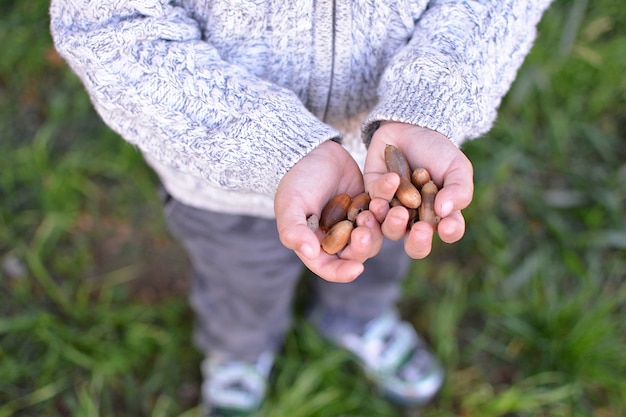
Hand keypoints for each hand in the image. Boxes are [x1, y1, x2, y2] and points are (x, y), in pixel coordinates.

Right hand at [275, 140, 383, 282]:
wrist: (311, 151)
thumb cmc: (295, 180)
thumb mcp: (290, 204)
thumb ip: (294, 230)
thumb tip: (310, 253)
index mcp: (317, 245)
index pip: (330, 267)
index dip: (342, 272)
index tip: (357, 269)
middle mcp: (339, 239)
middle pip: (357, 253)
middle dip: (364, 244)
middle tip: (365, 231)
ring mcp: (357, 222)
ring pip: (376, 233)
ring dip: (379, 223)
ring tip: (376, 205)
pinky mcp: (371, 205)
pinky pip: (384, 208)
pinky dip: (388, 198)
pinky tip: (391, 182)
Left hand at [364, 122, 473, 258]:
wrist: (410, 128)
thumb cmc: (438, 151)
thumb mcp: (456, 167)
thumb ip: (458, 190)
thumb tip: (445, 212)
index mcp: (441, 215)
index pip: (449, 231)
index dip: (449, 232)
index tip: (447, 226)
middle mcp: (416, 220)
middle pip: (416, 244)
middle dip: (418, 241)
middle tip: (419, 230)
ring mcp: (393, 212)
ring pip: (390, 230)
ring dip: (394, 224)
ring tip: (398, 211)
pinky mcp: (373, 199)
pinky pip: (374, 206)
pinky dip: (381, 197)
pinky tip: (388, 186)